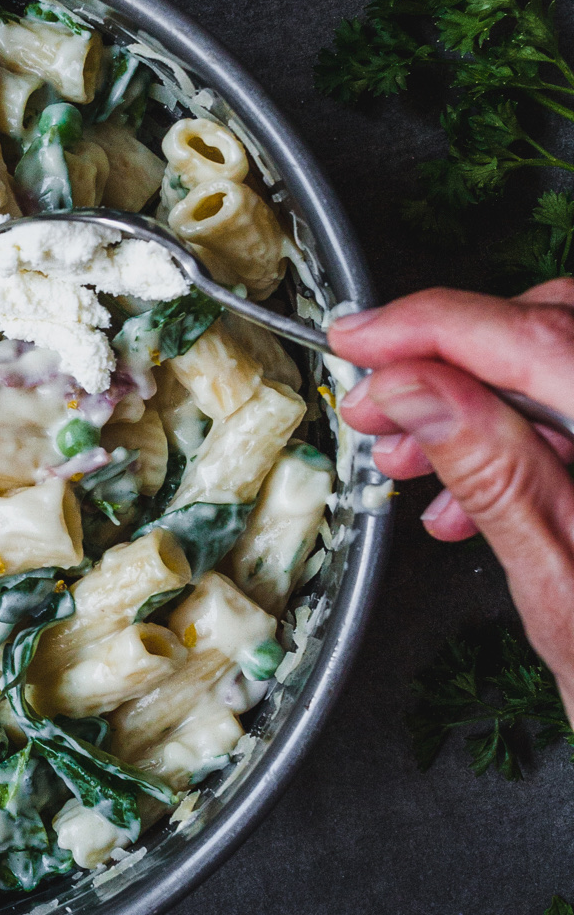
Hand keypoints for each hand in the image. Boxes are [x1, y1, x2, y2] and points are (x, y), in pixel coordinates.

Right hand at [332, 285, 573, 716]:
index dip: (430, 328)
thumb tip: (415, 386)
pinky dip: (518, 433)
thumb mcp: (557, 586)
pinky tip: (472, 491)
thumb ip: (492, 472)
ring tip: (411, 463)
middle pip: (553, 329)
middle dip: (448, 361)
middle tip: (375, 408)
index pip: (534, 339)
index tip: (360, 341)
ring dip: (475, 402)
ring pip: (564, 362)